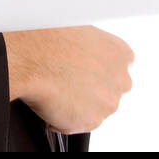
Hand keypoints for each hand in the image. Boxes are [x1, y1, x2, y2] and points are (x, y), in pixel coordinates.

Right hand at [3, 25, 133, 133]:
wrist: (36, 55)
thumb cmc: (53, 38)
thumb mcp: (82, 34)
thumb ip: (93, 52)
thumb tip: (84, 58)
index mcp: (122, 55)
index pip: (115, 72)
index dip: (95, 73)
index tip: (81, 72)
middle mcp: (122, 80)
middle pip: (107, 93)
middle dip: (89, 92)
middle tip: (65, 83)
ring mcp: (109, 103)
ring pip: (92, 110)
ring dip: (75, 106)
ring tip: (54, 90)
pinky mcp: (92, 122)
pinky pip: (75, 125)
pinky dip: (60, 119)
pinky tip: (49, 102)